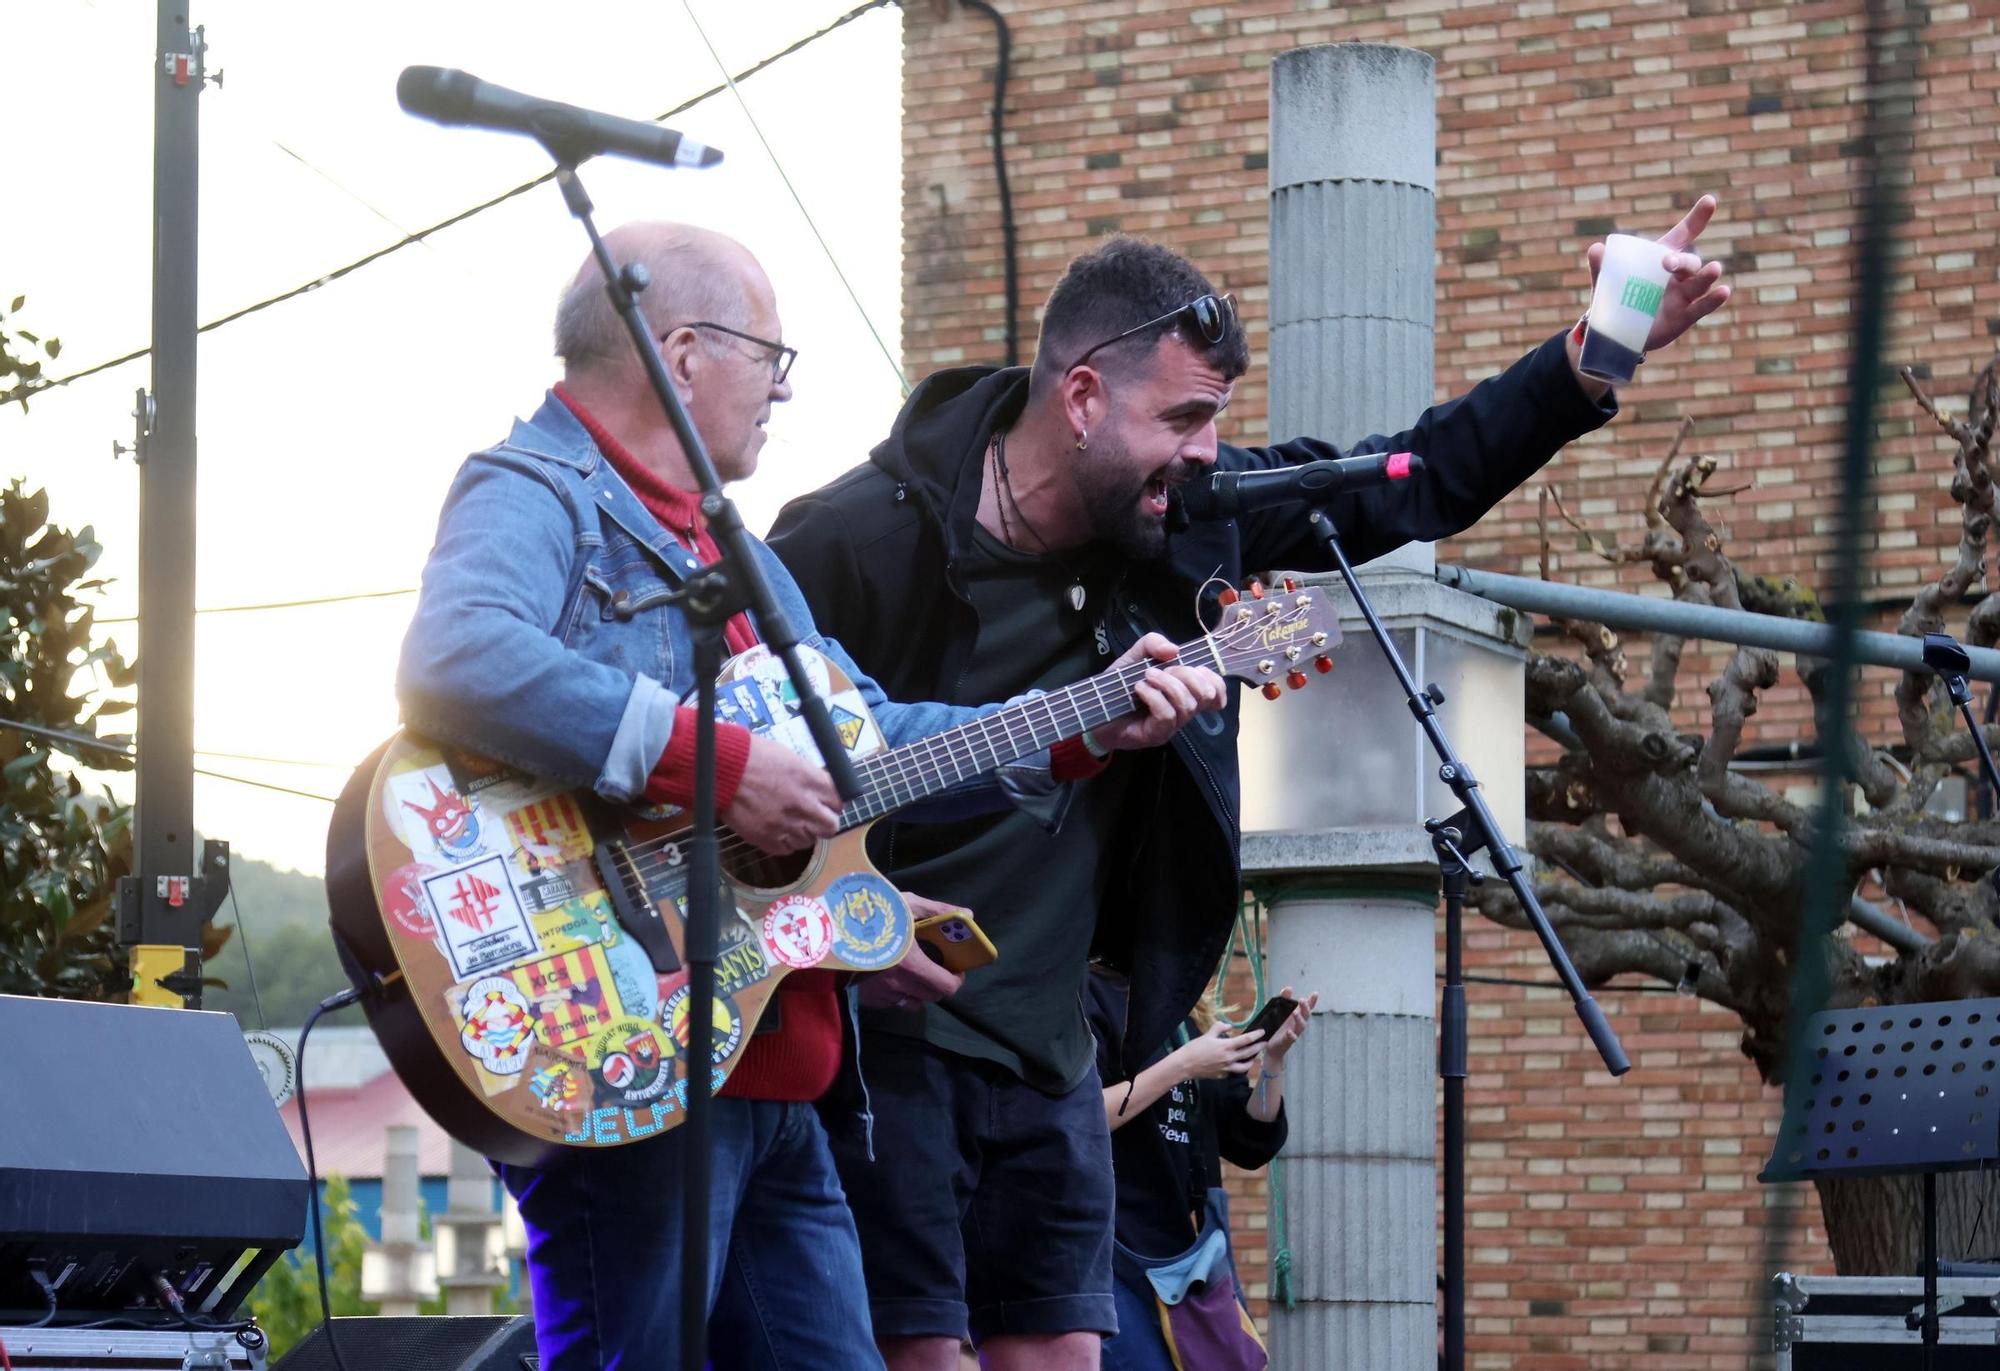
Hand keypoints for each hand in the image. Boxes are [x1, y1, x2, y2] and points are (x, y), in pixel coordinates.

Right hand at [721, 734, 840, 855]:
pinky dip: (784, 843)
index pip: (839, 802)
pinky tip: (776, 831)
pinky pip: (786, 850)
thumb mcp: (790, 757)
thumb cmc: (753, 755)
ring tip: (790, 822)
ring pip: (808, 841)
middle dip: (824, 823)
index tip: (825, 803)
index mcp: (812, 782)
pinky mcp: (766, 838)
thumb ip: (808, 776)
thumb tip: (816, 788)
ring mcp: (786, 824)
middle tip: (814, 818)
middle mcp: (804, 805)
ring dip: (802, 833)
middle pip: (831, 827)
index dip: (832, 803)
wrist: (723, 768)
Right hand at [855, 891, 966, 1008]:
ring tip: (913, 973)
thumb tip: (968, 915)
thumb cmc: (870, 913)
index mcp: (912, 964)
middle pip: (932, 997)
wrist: (827, 928)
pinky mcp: (866, 999)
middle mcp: (898, 986)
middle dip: (939, 984)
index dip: (956, 979)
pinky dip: (897, 993)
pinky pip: (891, 1003)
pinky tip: (890, 976)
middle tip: (935, 967)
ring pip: (912, 1003)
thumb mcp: (906, 904)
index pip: (946, 987)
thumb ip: (938, 911)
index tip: (956, 969)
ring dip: (918, 991)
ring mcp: (881, 995)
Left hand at [1089, 633, 1226, 752]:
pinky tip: (1140, 689)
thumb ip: (1153, 644)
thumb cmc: (1118, 685)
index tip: (1195, 668)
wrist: (1094, 708)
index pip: (1217, 693)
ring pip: (1187, 705)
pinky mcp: (1156, 734)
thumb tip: (1174, 649)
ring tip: (1146, 677)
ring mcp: (1171, 726)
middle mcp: (1183, 711)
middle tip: (1162, 670)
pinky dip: (1154, 696)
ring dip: (1167, 684)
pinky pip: (1167, 715)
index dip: (1214, 680)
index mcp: (1185, 693)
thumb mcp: (1135, 656)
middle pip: (1206, 694)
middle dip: (1186, 675)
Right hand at [1171, 1020, 1265, 1080]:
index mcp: (1227, 1046)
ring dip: (1251, 1061)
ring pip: (1245, 1067)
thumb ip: (1220, 1028)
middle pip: (1249, 1053)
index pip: (1246, 1040)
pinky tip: (1238, 1064)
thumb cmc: (1195, 1048)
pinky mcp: (1223, 1076)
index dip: (1256, 1035)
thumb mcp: (1207, 1034)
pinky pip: (1234, 1072)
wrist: (1185, 1065)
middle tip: (1265, 1043)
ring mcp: (1227, 1069)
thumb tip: (1229, 1026)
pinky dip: (1238, 1068)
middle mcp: (1230, 1058)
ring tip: (1254, 1057)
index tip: (1263, 1032)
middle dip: (1258, 1047)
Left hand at [1259, 986, 1319, 1068]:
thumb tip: (1289, 988)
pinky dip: (1291, 1035)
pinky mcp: (1287, 1041)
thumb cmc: (1279, 1027)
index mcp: (1296, 1016)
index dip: (1312, 1001)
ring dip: (1299, 1019)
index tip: (1315, 993)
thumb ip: (1284, 1000)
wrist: (1272, 1046)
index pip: (1307, 1008)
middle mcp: (1297, 1024)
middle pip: (1305, 1015)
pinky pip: (1291, 1038)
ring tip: (1295, 1013)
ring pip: (1301, 1026)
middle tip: (1302, 1000)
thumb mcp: (1280, 1012)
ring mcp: (1294, 1033)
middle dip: (1305, 1008)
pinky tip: (1289, 1032)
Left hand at [1584, 193, 1731, 353]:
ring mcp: (1684, 295)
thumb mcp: (1606, 281)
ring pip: (1701, 281)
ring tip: (1714, 269)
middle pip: (1689, 262)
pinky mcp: (1686, 316)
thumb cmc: (1615, 299)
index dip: (1697, 218)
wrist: (1615, 334)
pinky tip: (1723, 291)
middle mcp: (1678, 274)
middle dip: (1682, 261)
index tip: (1709, 201)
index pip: (1683, 234)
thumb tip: (1596, 249)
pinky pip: (1703, 306)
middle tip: (1668, 263)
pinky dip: (1714, 299)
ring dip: (1708, 275)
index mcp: (1662, 258)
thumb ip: (1601, 265)